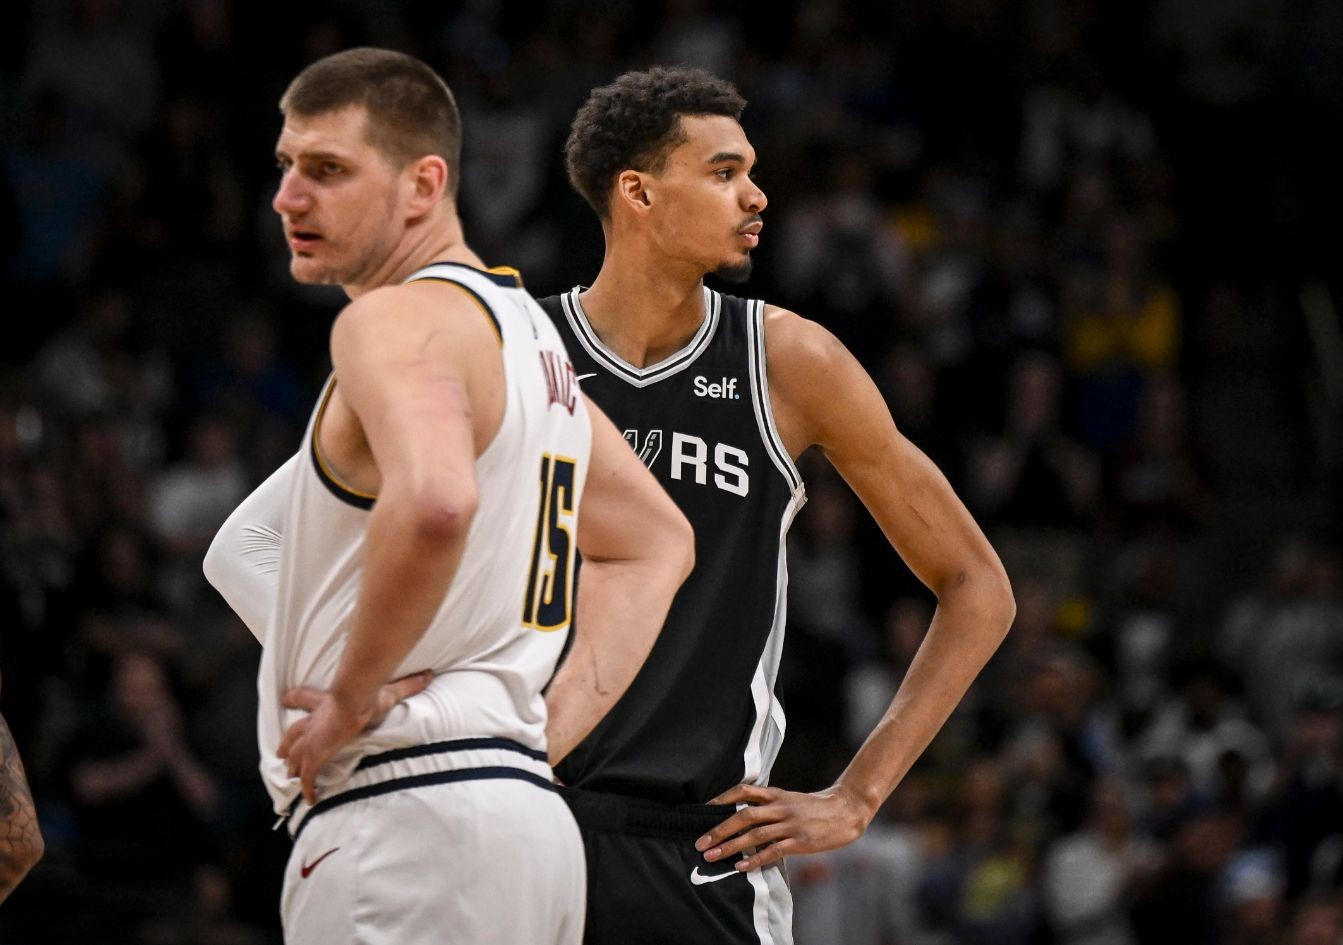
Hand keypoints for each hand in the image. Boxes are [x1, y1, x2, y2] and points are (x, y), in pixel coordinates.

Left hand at [278, 670, 433, 803]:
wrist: (354, 701)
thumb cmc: (367, 695)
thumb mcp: (388, 690)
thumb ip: (408, 684)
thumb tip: (429, 674)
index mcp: (326, 703)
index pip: (305, 698)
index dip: (294, 698)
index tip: (286, 700)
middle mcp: (314, 722)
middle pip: (293, 733)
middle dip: (287, 743)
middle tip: (281, 753)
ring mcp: (312, 740)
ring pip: (294, 755)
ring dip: (292, 766)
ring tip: (290, 776)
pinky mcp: (314, 756)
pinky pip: (307, 777)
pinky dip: (307, 789)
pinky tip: (310, 799)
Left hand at [695, 783, 870, 871]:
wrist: (846, 810)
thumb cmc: (815, 808)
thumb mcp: (790, 799)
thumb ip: (770, 805)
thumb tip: (743, 817)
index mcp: (776, 794)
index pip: (743, 791)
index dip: (722, 799)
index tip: (703, 811)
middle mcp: (780, 807)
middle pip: (744, 815)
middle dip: (719, 829)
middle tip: (700, 843)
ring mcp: (791, 824)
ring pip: (755, 834)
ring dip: (731, 846)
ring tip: (712, 857)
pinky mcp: (801, 841)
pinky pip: (773, 851)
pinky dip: (755, 859)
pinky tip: (741, 867)